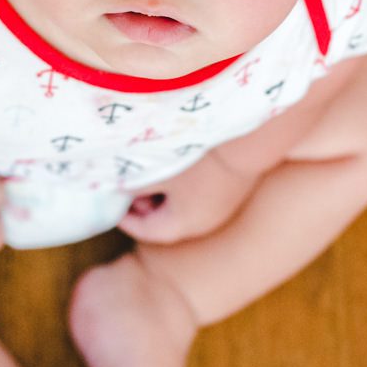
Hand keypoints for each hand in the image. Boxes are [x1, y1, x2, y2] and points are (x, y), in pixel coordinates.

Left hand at [116, 151, 259, 244]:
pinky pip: (203, 193)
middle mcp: (206, 222)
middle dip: (146, 204)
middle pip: (167, 221)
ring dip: (166, 192)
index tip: (114, 204)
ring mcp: (225, 205)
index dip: (126, 219)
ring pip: (186, 206)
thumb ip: (132, 183)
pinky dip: (186, 184)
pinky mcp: (236, 187)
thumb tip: (118, 187)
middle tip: (131, 184)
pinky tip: (179, 160)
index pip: (147, 231)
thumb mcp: (156, 170)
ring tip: (153, 170)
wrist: (251, 136)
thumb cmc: (197, 156)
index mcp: (184, 224)